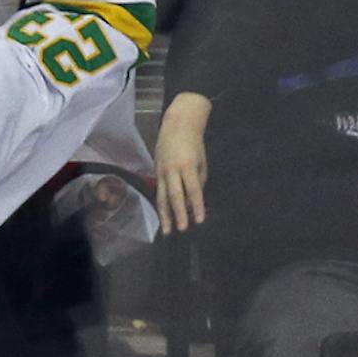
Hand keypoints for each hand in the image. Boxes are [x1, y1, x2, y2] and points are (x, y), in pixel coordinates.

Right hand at [154, 94, 211, 234]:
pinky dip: (161, 205)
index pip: (193, 191)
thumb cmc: (194, 144)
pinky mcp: (156, 172)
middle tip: (182, 230)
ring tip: (167, 230)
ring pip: (162, 197)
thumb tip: (192, 201)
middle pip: (175, 196)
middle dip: (178, 214)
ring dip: (165, 215)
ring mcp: (162, 171)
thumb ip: (198, 182)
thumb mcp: (202, 162)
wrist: (176, 126)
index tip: (199, 221)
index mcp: (188, 167)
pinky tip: (163, 217)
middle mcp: (173, 171)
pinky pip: (159, 192)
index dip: (196, 207)